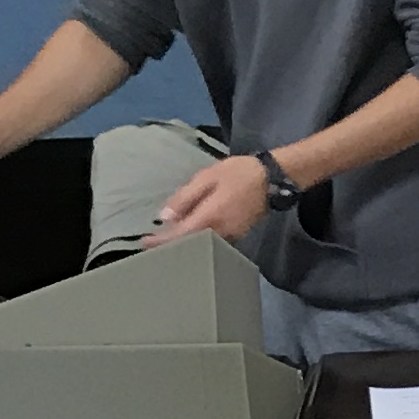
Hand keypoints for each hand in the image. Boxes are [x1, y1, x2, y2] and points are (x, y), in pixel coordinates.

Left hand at [144, 151, 274, 247]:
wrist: (272, 179)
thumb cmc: (238, 173)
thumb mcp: (206, 177)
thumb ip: (185, 198)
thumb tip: (164, 217)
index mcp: (210, 216)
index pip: (180, 234)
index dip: (162, 241)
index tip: (145, 243)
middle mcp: (220, 232)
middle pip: (190, 244)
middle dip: (172, 244)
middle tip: (155, 242)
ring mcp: (231, 236)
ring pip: (202, 244)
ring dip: (185, 243)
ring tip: (170, 238)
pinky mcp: (237, 236)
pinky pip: (213, 241)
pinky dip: (199, 238)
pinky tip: (192, 232)